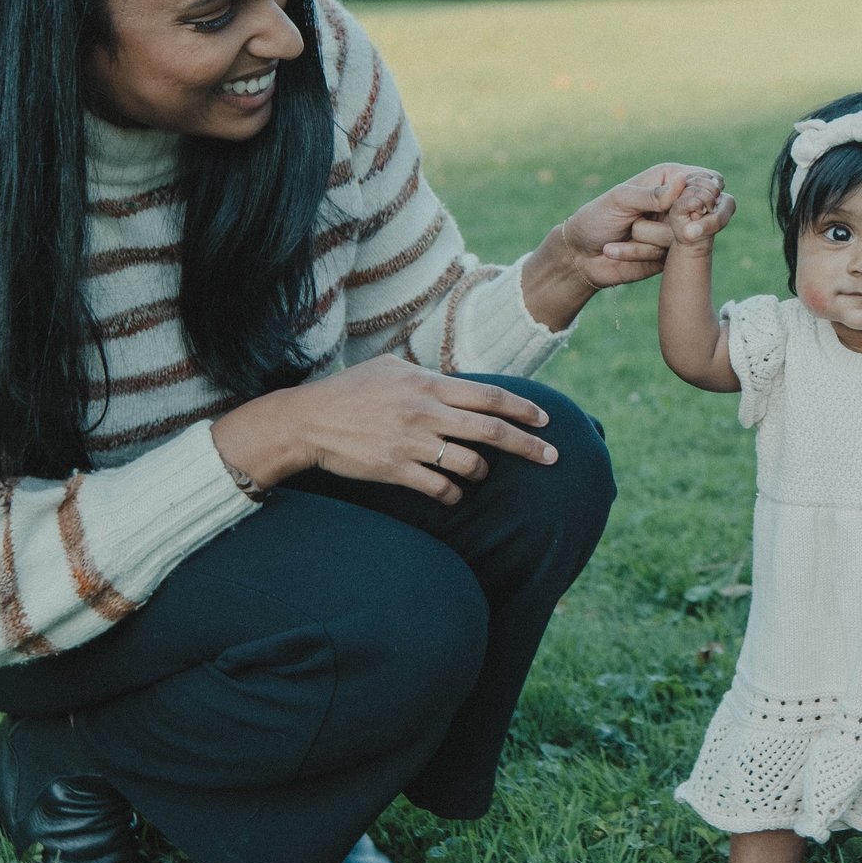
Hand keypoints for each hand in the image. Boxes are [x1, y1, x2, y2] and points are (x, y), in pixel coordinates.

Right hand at [212, 356, 558, 504]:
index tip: (545, 419)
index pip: (487, 396)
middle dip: (527, 446)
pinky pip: (440, 489)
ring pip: (469, 464)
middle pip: (490, 430)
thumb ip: (428, 376)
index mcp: (427, 384)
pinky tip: (455, 493)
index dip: (522, 408)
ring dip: (483, 472)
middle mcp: (425, 412)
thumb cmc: (350, 390)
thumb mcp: (391, 368)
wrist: (308, 421)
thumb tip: (458, 383)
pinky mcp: (396, 470)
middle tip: (552, 457)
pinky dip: (455, 494)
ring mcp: (411, 443)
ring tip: (481, 474)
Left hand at [552, 162, 726, 289]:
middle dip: (673, 221)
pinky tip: (618, 249)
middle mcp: (678, 204)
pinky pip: (669, 256)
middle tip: (636, 223)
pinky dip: (639, 253)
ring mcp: (676, 230)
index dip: (703, 194)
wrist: (580, 255)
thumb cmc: (596, 218)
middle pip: (703, 212)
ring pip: (685, 236)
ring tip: (626, 232)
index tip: (682, 206)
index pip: (708, 181)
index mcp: (670, 179)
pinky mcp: (671, 255)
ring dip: (646, 237)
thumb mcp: (620, 199)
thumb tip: (683, 182)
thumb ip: (651, 194)